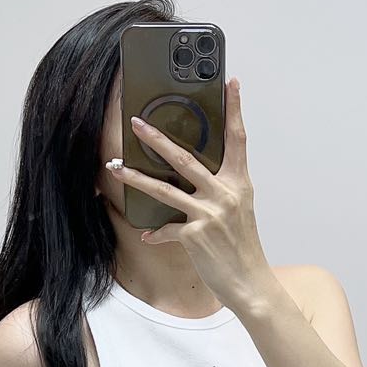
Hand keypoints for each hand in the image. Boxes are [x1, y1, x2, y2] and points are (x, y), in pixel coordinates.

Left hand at [110, 76, 271, 311]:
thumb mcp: (238, 210)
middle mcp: (225, 194)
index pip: (238, 139)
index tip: (232, 84)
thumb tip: (195, 176)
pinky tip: (148, 235)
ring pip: (165, 190)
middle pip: (185, 158)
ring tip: (116, 168)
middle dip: (157, 139)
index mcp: (238, 183)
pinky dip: (157, 233)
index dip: (235, 110)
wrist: (250, 282)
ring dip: (136, 179)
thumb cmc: (242, 246)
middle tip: (137, 123)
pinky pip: (167, 229)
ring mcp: (209, 214)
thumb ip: (220, 189)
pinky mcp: (196, 236)